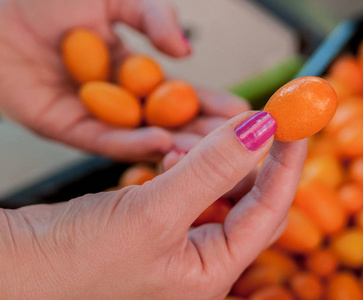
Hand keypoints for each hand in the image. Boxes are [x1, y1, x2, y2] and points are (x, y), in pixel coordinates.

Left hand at [0, 0, 248, 160]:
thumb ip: (152, 17)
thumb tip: (185, 49)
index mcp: (130, 71)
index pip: (179, 93)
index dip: (210, 102)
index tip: (241, 111)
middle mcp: (116, 99)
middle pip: (166, 122)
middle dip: (202, 133)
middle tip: (237, 144)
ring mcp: (92, 116)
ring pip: (139, 137)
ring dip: (175, 145)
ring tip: (208, 152)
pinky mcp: (64, 128)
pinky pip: (102, 140)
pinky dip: (131, 143)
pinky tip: (161, 143)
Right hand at [0, 112, 306, 298]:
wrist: (19, 272)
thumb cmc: (75, 265)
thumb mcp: (153, 214)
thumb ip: (210, 170)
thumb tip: (260, 132)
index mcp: (212, 273)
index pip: (271, 211)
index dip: (288, 164)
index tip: (293, 122)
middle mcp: (202, 262)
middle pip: (251, 202)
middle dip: (253, 160)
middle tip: (254, 122)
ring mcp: (181, 243)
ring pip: (220, 192)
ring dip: (214, 160)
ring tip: (193, 140)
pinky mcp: (159, 225)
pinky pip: (190, 189)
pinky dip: (189, 166)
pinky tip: (172, 153)